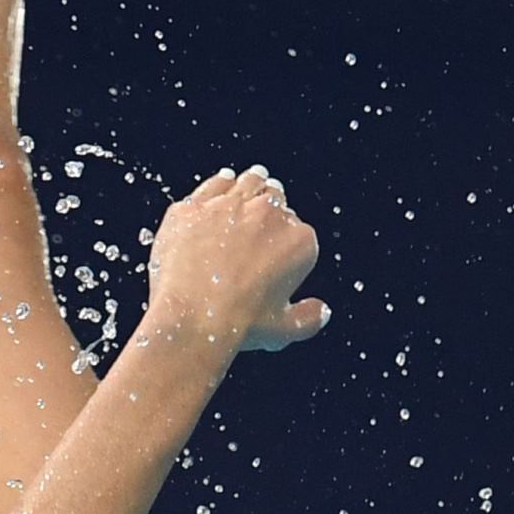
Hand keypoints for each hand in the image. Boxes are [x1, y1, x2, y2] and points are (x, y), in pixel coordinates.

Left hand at [145, 166, 331, 358]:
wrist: (193, 318)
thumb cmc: (239, 325)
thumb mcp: (283, 330)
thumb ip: (308, 318)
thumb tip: (321, 311)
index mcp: (298, 242)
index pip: (298, 228)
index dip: (285, 237)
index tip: (275, 246)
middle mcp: (268, 215)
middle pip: (274, 199)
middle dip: (270, 207)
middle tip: (262, 216)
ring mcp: (229, 206)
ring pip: (247, 184)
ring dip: (251, 185)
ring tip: (251, 184)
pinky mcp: (194, 207)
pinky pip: (211, 186)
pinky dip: (218, 185)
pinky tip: (221, 183)